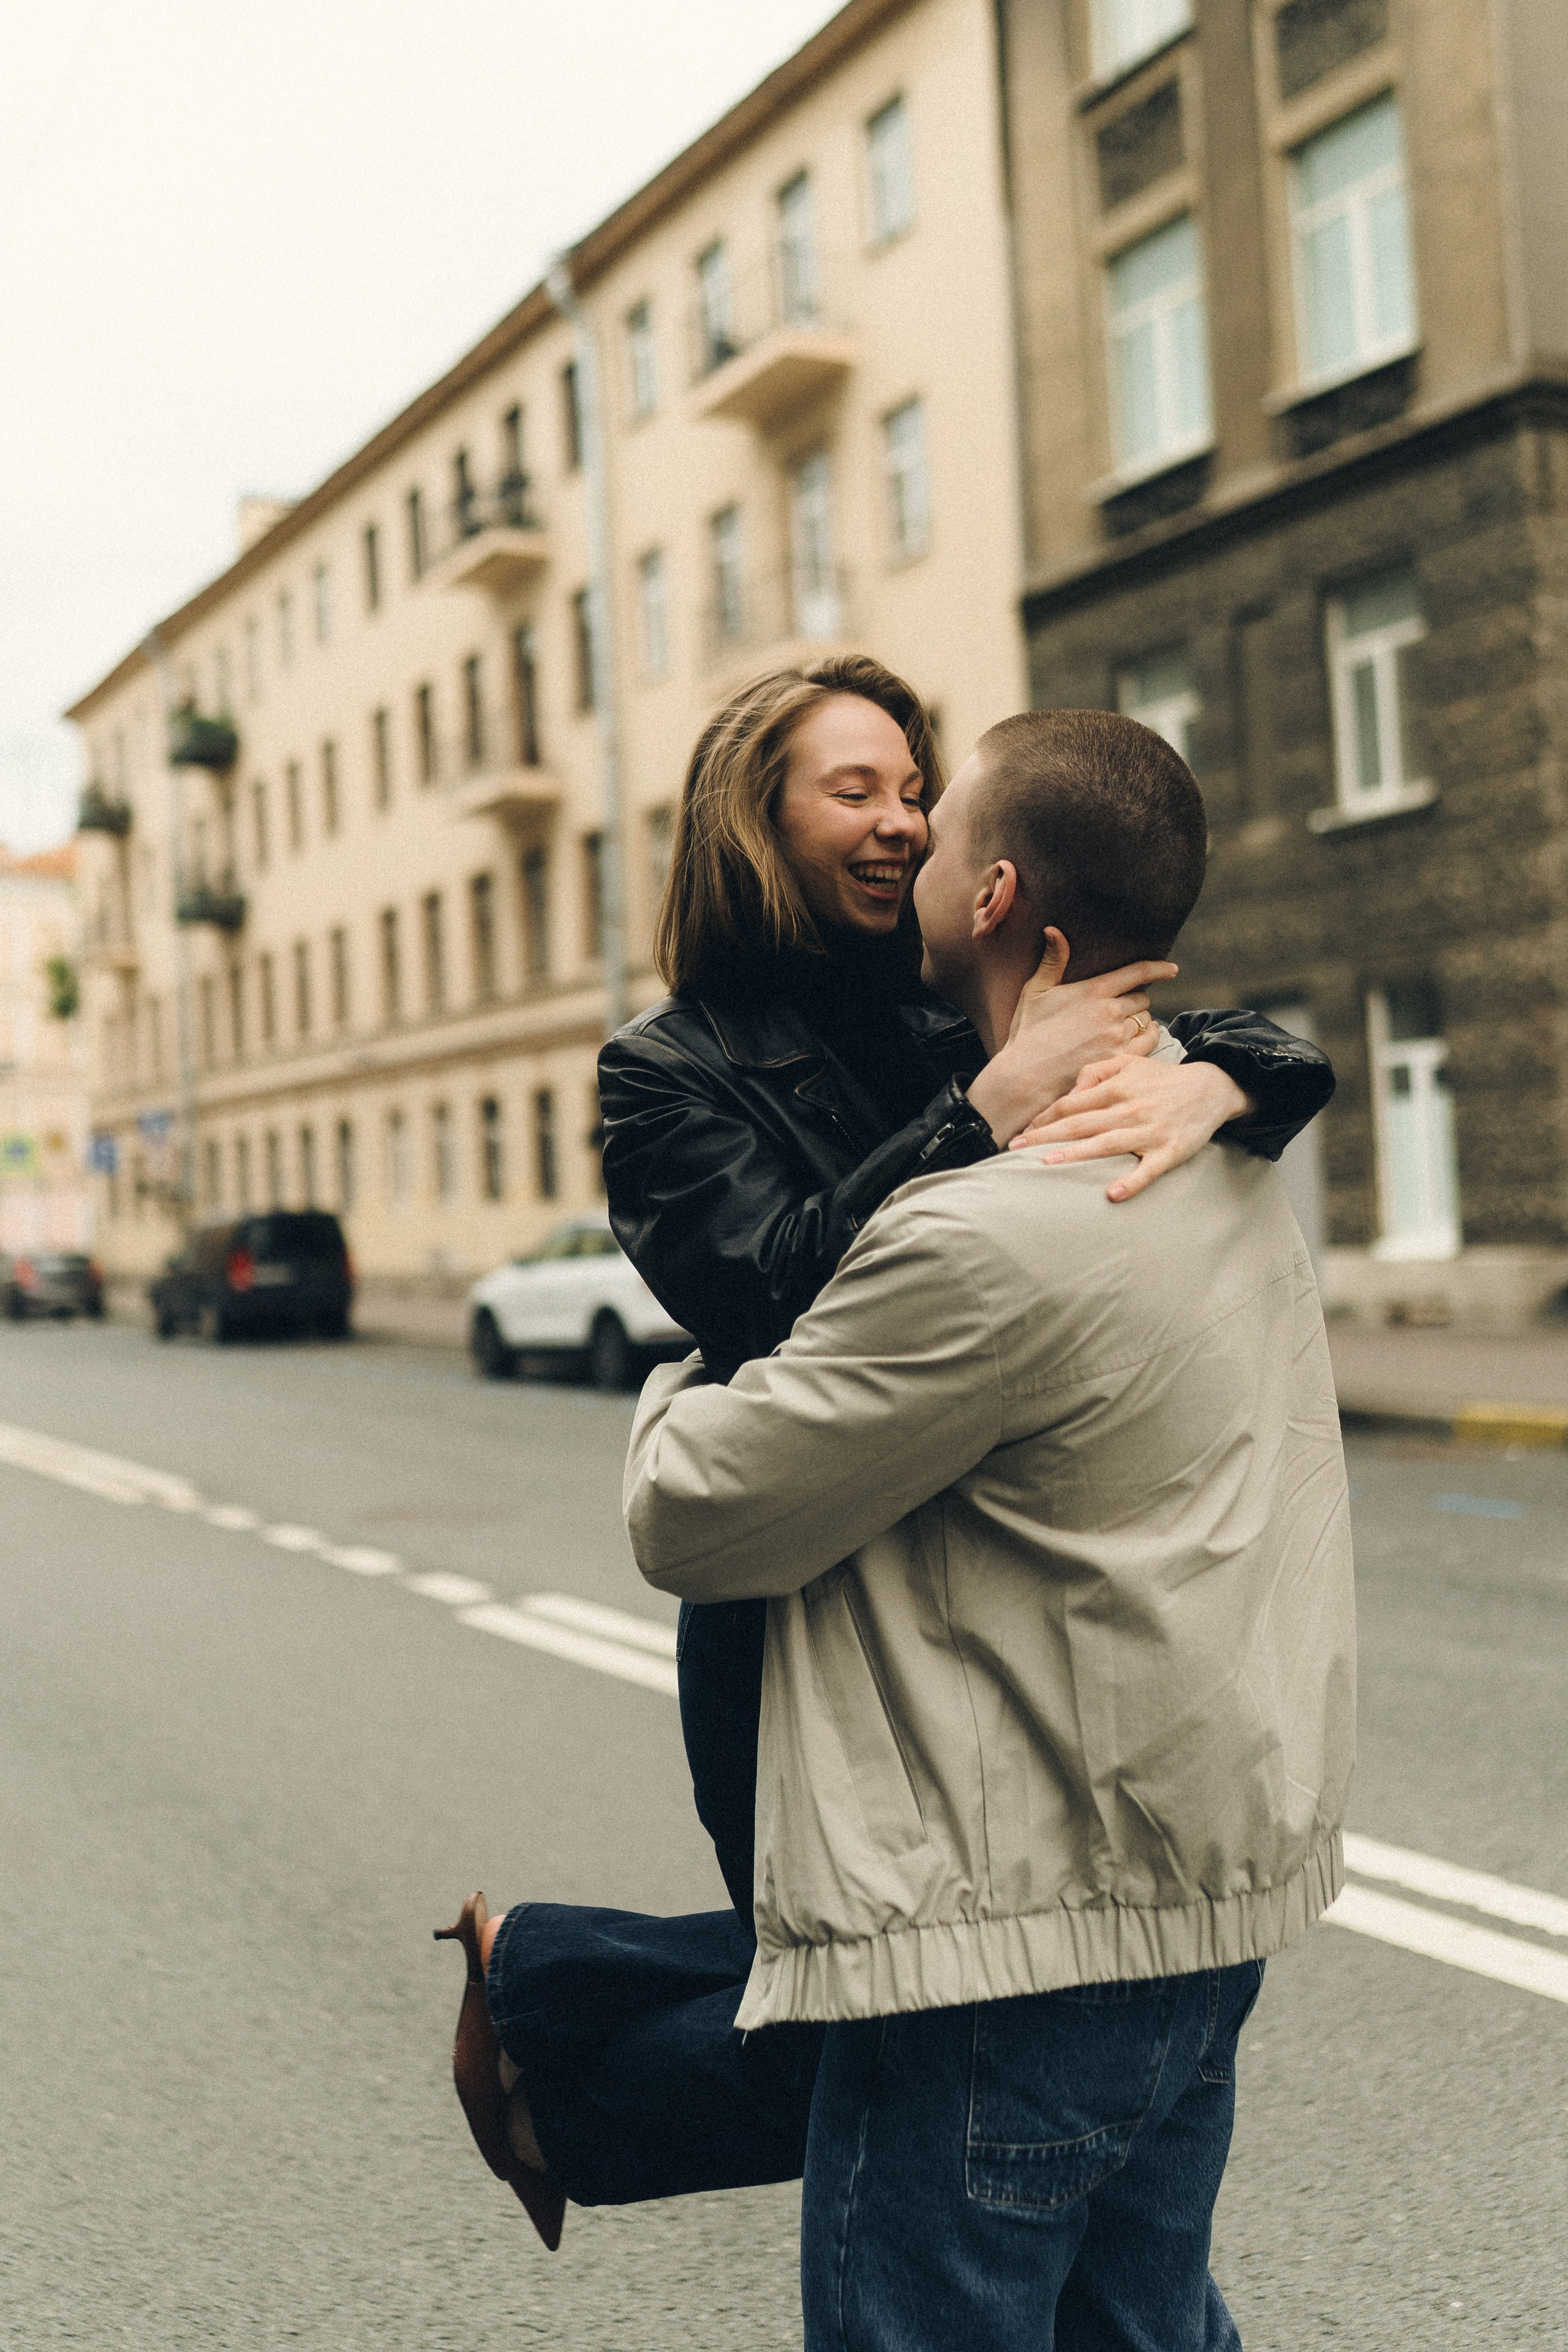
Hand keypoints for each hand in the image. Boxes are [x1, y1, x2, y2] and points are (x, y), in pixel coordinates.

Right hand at [965, 930, 1178, 1145]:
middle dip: (1136, 1000)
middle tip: (1125, 1007)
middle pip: (1142, 998)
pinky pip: (1150, 1042)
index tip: (1171, 969)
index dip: (1159, 968)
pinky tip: (1143, 1036)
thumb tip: (1053, 929)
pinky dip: (1150, 1036)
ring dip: (1140, 1020)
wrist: (1027, 1076)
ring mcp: (1118, 1037)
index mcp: (1094, 990)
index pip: (1138, 972)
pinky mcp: (1121, 1059)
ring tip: (1126, 1024)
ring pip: (1146, 1020)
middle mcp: (1111, 1011)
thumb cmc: (1029, 1033)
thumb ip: (1052, 960)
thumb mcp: (1035, 992)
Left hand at [1008, 1052, 1254, 1200]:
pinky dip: (1132, 1182)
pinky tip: (1113, 1193)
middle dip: (1045, 1136)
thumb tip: (1070, 1093)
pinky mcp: (1169, 1151)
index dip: (1043, 1118)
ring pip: (1106, 1144)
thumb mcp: (1129, 1063)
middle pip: (1080, 1123)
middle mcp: (1129, 1109)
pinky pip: (1148, 1170)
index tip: (1021, 1131)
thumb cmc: (1162, 1079)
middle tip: (1015, 1148)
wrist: (1212, 1088)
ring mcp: (1149, 1132)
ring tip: (1048, 1164)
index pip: (1070, 1104)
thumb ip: (1095, 1072)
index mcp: (1116, 1088)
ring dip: (1077, 1155)